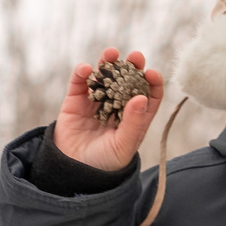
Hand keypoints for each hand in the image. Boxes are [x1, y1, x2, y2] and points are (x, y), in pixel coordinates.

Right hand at [51, 48, 164, 171]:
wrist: (73, 172)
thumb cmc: (104, 163)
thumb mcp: (123, 146)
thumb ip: (133, 123)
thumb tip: (142, 97)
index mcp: (134, 117)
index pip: (149, 95)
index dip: (152, 82)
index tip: (151, 73)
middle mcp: (117, 106)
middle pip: (127, 81)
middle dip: (132, 67)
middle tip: (136, 56)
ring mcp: (96, 101)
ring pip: (104, 76)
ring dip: (108, 62)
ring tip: (111, 53)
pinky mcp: (75, 101)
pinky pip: (80, 82)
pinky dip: (83, 72)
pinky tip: (87, 69)